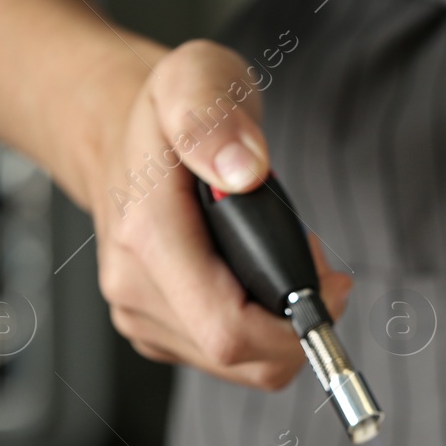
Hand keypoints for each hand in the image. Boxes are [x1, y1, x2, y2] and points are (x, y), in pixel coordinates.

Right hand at [85, 40, 349, 388]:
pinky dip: (261, 330)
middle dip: (296, 321)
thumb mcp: (197, 78)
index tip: (328, 280)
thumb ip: (214, 120)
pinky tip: (256, 277)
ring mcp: (142, 317)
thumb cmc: (166, 111)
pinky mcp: (157, 333)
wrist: (117, 133)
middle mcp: (134, 289)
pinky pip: (229, 360)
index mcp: (146, 238)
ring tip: (281, 259)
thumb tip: (242, 171)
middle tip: (309, 259)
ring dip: (281, 326)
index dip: (293, 325)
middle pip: (245, 359)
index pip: (230, 332)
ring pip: (243, 367)